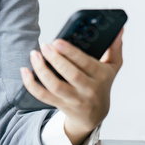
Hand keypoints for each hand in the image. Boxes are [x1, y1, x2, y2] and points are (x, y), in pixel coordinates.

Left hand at [19, 27, 122, 144]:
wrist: (94, 116)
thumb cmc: (101, 85)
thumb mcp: (112, 68)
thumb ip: (114, 47)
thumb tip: (119, 29)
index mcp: (100, 76)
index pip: (85, 63)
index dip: (70, 52)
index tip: (57, 41)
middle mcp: (88, 89)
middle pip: (70, 75)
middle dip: (55, 59)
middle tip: (44, 45)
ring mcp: (73, 99)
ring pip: (55, 86)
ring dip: (42, 70)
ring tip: (34, 55)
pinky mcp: (60, 105)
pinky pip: (43, 96)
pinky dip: (31, 84)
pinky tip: (25, 71)